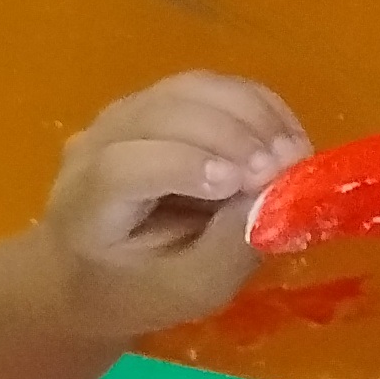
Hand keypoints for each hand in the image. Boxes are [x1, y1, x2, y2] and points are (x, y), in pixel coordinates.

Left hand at [33, 72, 310, 338]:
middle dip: (232, 135)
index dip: (183, 164)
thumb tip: (272, 195)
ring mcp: (121, 117)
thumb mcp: (189, 291)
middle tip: (286, 167)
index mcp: (86, 205)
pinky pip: (208, 87)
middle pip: (161, 115)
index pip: (122, 167)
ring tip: (293, 152)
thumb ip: (229, 249)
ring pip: (189, 90)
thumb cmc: (139, 291)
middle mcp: (93, 146)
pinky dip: (254, 105)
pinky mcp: (153, 104)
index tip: (241, 184)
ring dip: (251, 114)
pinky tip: (284, 136)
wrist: (93, 271)